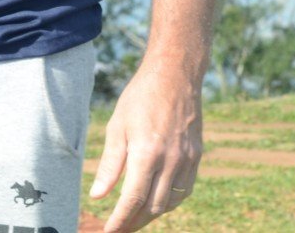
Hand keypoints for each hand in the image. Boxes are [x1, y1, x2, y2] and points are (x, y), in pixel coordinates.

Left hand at [89, 61, 203, 232]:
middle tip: (118, 228)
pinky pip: (184, 191)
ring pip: (170, 203)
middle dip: (134, 223)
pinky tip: (155, 202)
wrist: (174, 76)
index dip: (120, 221)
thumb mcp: (117, 127)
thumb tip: (98, 196)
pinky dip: (168, 202)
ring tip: (133, 219)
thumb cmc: (139, 98)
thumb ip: (110, 165)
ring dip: (151, 215)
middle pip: (152, 207)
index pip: (133, 200)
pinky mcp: (196, 158)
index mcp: (147, 153)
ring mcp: (187, 161)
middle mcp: (171, 161)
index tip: (109, 232)